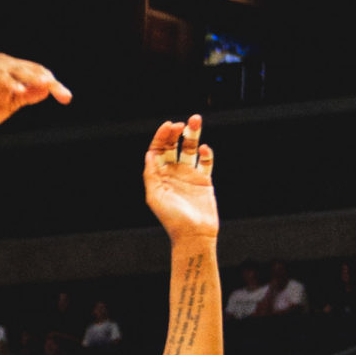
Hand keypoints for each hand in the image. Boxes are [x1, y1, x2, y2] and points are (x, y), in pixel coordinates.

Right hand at [0, 54, 71, 136]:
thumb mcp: (7, 106)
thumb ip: (25, 97)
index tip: (66, 97)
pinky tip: (20, 91)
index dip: (53, 85)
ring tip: (46, 85)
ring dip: (32, 77)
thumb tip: (47, 89)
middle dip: (49, 81)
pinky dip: (10, 83)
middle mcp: (2, 64)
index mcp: (11, 71)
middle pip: (32, 69)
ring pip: (17, 68)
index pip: (37, 73)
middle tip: (62, 94)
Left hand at [142, 116, 218, 247]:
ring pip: (190, 149)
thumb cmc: (172, 218)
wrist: (194, 234)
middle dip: (176, 133)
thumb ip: (151, 174)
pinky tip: (204, 149)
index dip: (162, 137)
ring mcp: (189, 175)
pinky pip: (205, 162)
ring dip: (192, 135)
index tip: (169, 125)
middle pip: (174, 146)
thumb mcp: (155, 196)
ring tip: (196, 120)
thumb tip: (149, 154)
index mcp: (158, 175)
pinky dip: (206, 153)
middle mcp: (173, 173)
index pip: (158, 150)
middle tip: (182, 123)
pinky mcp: (204, 180)